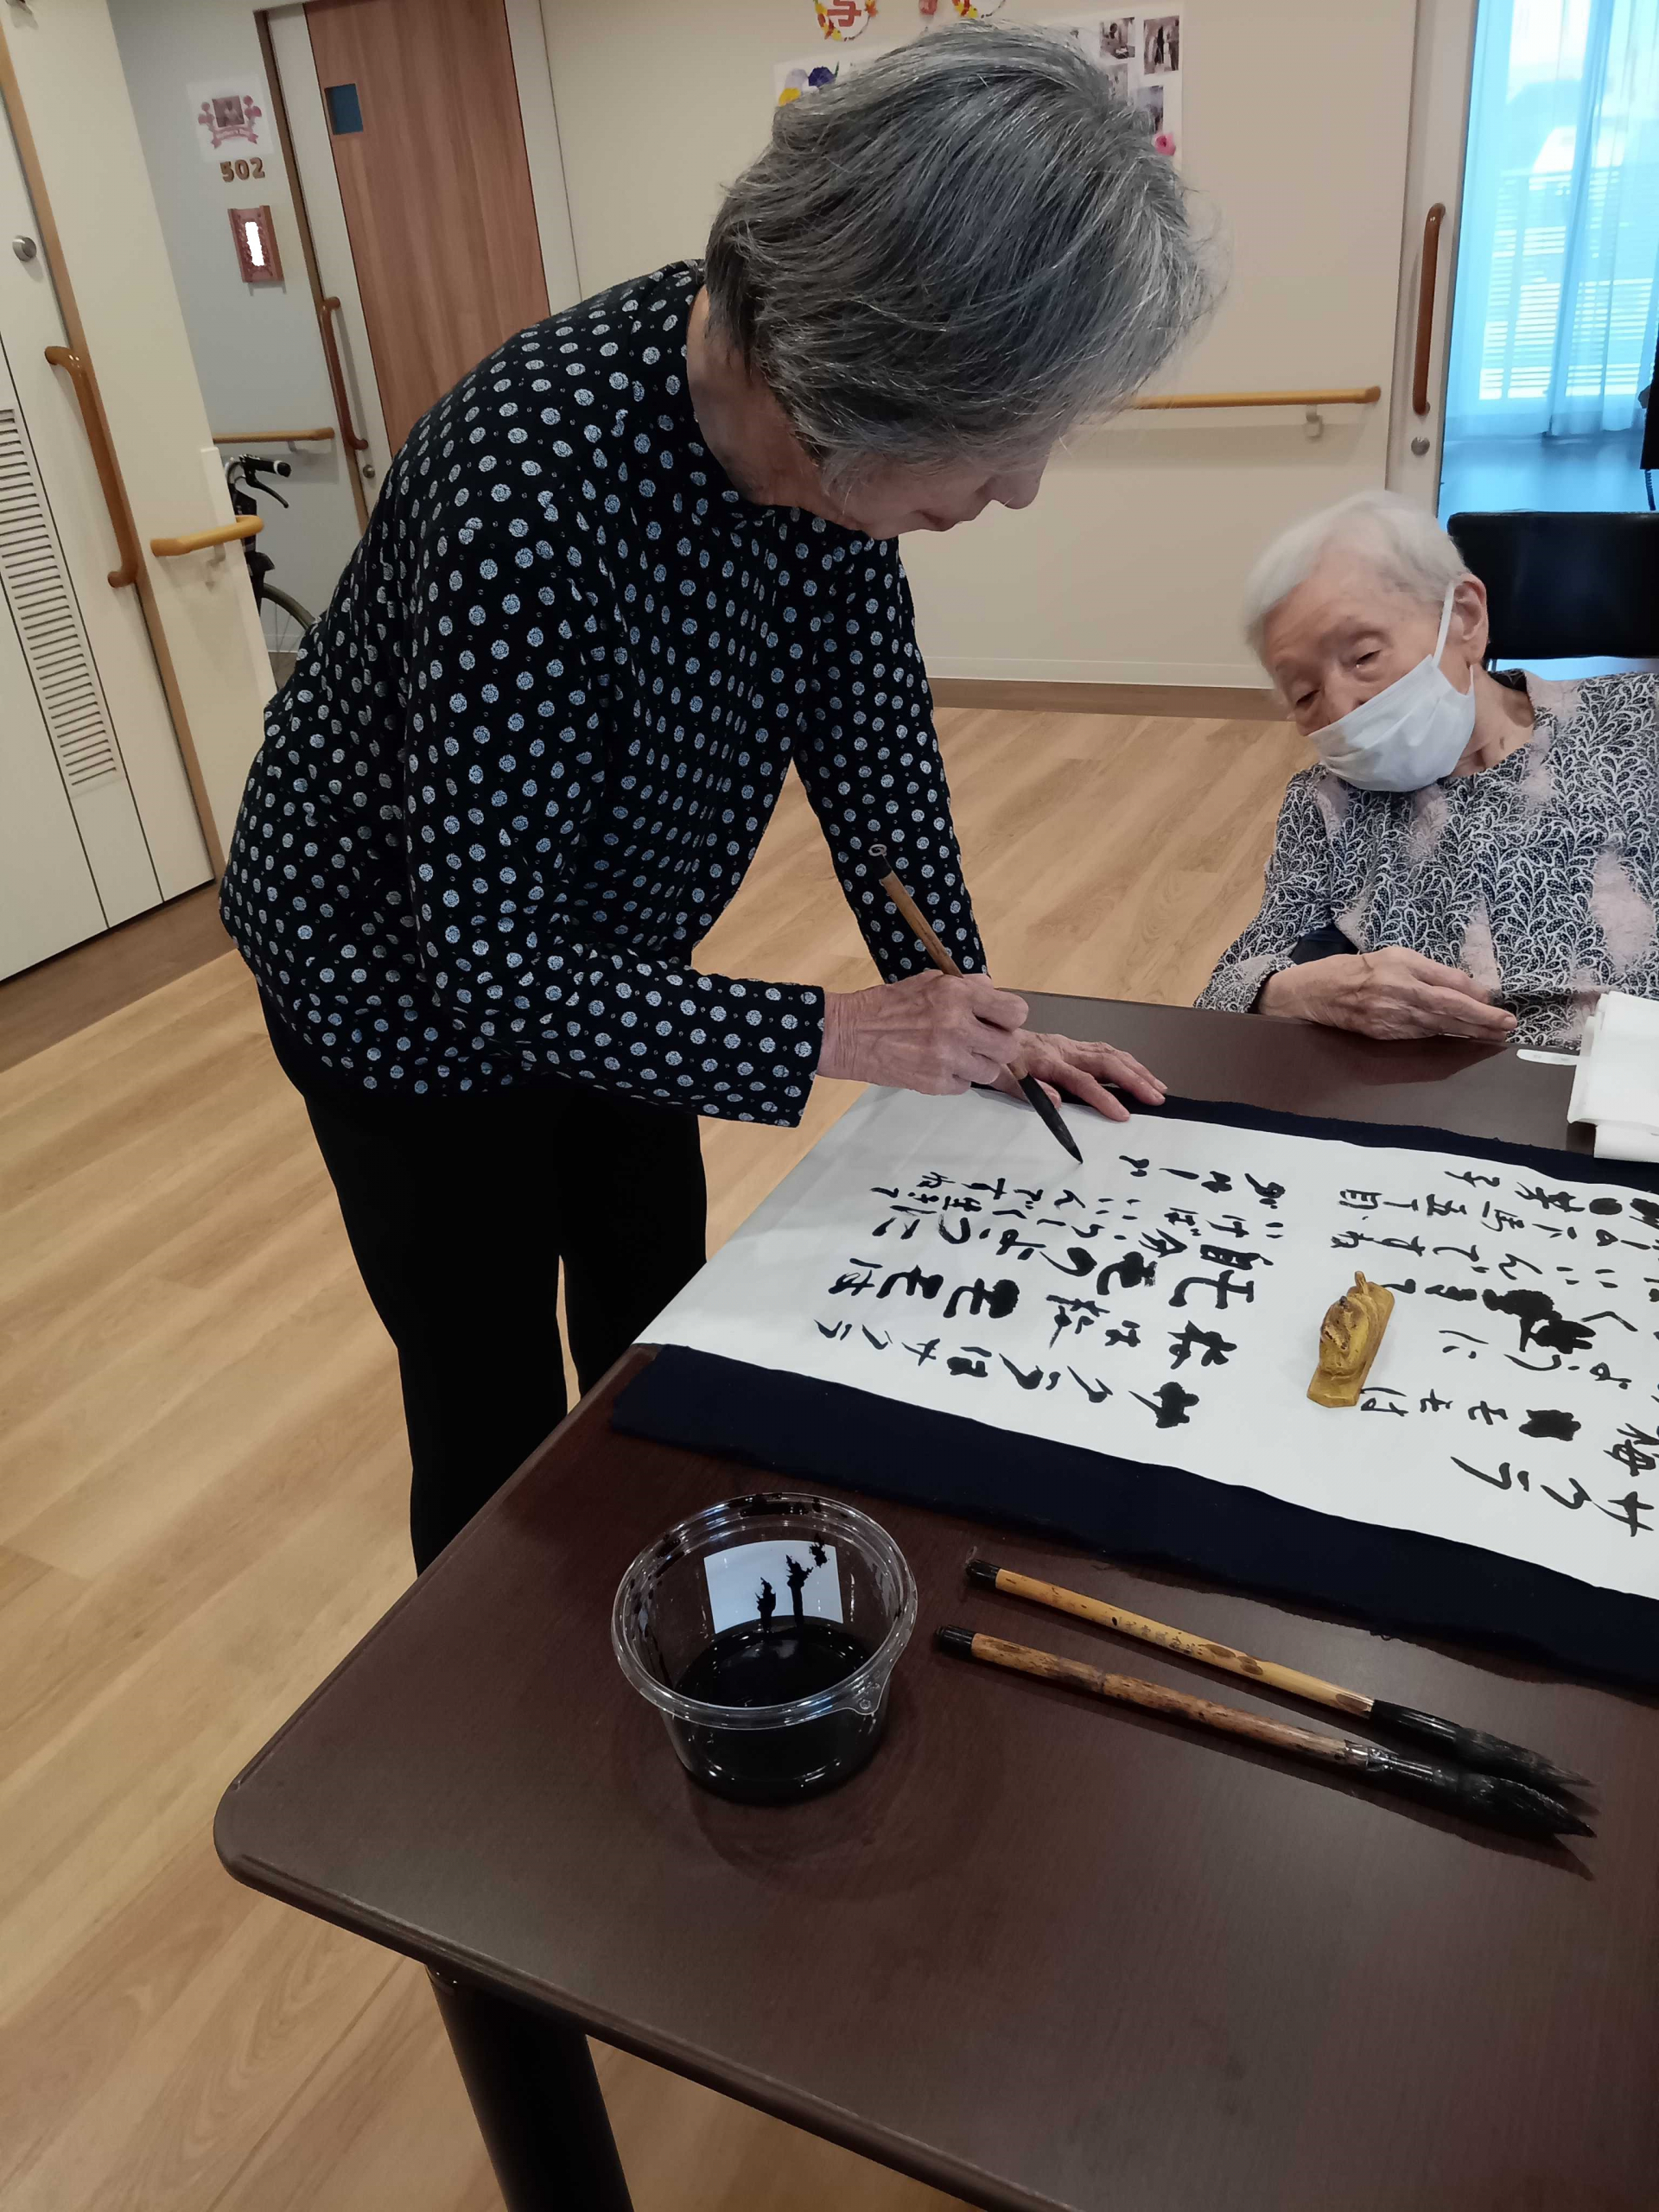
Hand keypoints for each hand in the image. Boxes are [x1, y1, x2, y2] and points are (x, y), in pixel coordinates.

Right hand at [820, 971, 1028, 1092]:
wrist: (850, 1035)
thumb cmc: (889, 1005)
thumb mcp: (929, 981)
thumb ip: (966, 987)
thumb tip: (994, 994)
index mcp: (958, 996)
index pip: (1015, 1012)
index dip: (1009, 1017)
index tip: (998, 1020)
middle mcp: (957, 1027)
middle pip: (1009, 1047)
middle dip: (997, 1044)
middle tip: (980, 1041)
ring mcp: (947, 1059)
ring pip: (990, 1071)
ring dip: (977, 1064)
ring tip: (955, 1054)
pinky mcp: (936, 1084)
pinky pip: (965, 1086)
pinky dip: (955, 1079)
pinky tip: (936, 1066)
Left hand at [992, 1031, 1167, 1124]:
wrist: (988, 1032)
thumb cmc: (995, 1059)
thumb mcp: (999, 1078)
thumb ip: (1025, 1091)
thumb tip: (1056, 1105)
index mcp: (1046, 1060)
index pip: (1081, 1081)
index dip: (1103, 1097)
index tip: (1122, 1114)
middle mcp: (1063, 1050)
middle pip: (1106, 1063)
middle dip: (1134, 1081)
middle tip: (1156, 1098)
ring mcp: (1070, 1046)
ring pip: (1111, 1054)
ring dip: (1137, 1070)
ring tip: (1158, 1087)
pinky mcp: (1072, 1045)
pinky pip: (1105, 1051)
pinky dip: (1126, 1062)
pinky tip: (1139, 1072)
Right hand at [1258, 949, 1517, 1041]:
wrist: (1318, 993)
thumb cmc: (1360, 969)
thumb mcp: (1397, 956)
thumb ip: (1432, 971)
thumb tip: (1468, 988)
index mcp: (1404, 970)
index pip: (1450, 986)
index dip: (1476, 998)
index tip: (1498, 1005)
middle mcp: (1400, 995)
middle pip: (1450, 1010)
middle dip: (1481, 1020)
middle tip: (1507, 1026)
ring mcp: (1392, 1019)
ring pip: (1439, 1027)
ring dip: (1469, 1033)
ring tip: (1493, 1036)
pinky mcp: (1385, 1035)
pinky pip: (1421, 1037)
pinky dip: (1444, 1037)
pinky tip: (1461, 1040)